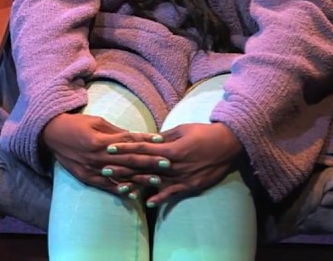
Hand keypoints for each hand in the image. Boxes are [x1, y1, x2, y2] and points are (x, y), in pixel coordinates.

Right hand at [41, 113, 165, 196]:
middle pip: (128, 161)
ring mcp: (91, 169)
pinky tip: (132, 193)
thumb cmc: (75, 124)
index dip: (147, 144)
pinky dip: (118, 189)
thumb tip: (135, 137)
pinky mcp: (85, 177)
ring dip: (139, 179)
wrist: (51, 134)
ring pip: (120, 176)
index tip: (163, 145)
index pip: (129, 143)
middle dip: (149, 163)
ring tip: (157, 181)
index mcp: (100, 141)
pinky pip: (105, 185)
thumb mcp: (96, 122)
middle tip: (168, 165)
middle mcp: (97, 157)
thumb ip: (115, 132)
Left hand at [111, 122, 243, 205]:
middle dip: (123, 167)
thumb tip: (149, 138)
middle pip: (143, 166)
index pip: (142, 148)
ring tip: (117, 186)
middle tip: (103, 168)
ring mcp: (181, 177)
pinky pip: (172, 193)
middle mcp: (173, 164)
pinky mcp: (190, 186)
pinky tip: (147, 202)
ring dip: (135, 183)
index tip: (109, 148)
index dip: (124, 148)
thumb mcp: (183, 129)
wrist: (229, 146)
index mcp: (170, 148)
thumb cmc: (205, 133)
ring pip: (154, 181)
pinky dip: (160, 198)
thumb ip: (165, 136)